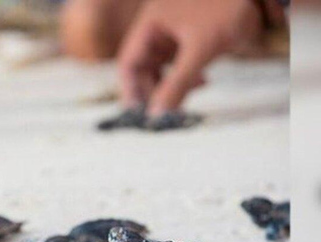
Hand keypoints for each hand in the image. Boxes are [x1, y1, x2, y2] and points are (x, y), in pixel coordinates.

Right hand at [118, 0, 262, 115]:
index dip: (131, 90)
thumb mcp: (200, 49)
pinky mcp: (191, 39)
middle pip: (143, 69)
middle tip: (165, 114)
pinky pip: (179, 65)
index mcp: (150, 24)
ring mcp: (174, 34)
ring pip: (162, 69)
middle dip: (153, 92)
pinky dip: (186, 79)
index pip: (129, 63)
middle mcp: (158, 29)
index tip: (140, 114)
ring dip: (170, 88)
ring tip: (186, 99)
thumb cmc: (227, 7)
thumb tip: (157, 116)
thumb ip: (177, 84)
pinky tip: (202, 82)